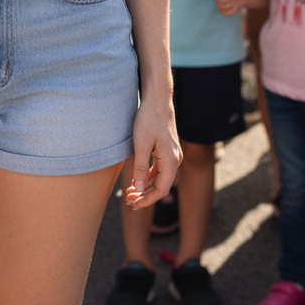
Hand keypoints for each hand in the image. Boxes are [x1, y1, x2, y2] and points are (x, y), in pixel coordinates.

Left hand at [125, 94, 181, 209]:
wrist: (157, 99)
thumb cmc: (148, 119)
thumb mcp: (141, 144)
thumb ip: (140, 168)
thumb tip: (138, 190)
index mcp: (171, 160)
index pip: (161, 189)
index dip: (147, 199)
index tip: (133, 204)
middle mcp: (175, 160)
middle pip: (161, 186)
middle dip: (145, 195)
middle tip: (128, 201)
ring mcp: (173, 155)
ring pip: (160, 178)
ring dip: (146, 187)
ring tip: (130, 193)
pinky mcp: (167, 151)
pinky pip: (159, 170)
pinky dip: (148, 177)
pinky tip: (137, 181)